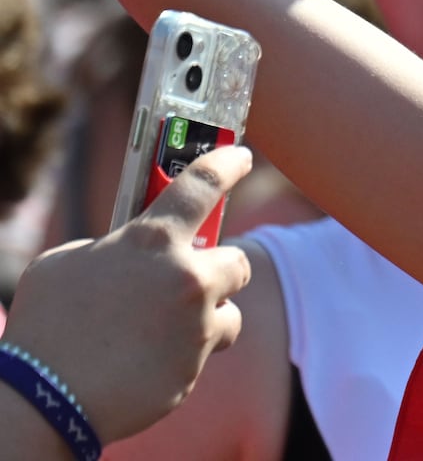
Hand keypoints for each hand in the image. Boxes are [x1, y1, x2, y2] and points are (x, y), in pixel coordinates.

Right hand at [3, 146, 252, 443]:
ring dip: (209, 314)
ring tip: (169, 326)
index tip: (242, 158)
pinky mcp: (195, 365)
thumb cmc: (46, 327)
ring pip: (230, 310)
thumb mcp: (67, 262)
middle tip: (191, 278)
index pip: (202, 183)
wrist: (44, 401)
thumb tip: (130, 248)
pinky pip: (207, 350)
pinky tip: (153, 358)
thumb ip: (112, 246)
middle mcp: (185, 277)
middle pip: (238, 260)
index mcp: (150, 241)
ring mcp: (196, 324)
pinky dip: (188, 353)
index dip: (227, 164)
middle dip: (218, 269)